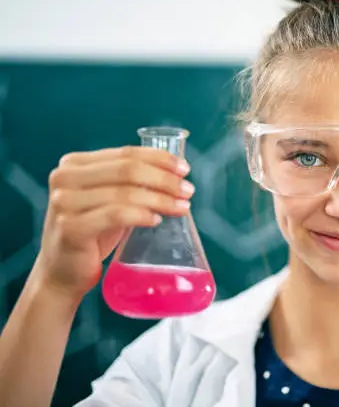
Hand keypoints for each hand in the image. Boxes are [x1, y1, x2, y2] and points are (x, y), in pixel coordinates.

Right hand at [33, 146, 193, 299]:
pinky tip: (157, 220)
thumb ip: (131, 182)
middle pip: (128, 170)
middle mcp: (64, 178)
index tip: (185, 169)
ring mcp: (64, 202)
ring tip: (182, 207)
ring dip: (160, 199)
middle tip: (188, 190)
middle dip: (164, 179)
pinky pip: (116, 215)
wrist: (63, 272)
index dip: (159, 158)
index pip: (126, 153)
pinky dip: (141, 215)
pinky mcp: (70, 228)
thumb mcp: (109, 200)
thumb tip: (177, 174)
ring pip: (125, 193)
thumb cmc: (92, 233)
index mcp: (74, 164)